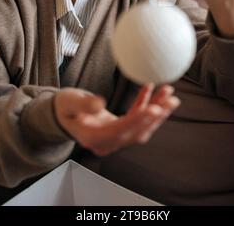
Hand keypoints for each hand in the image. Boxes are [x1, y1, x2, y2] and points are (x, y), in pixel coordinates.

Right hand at [54, 84, 179, 155]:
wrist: (62, 115)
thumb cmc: (65, 107)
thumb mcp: (70, 102)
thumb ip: (83, 104)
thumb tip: (100, 104)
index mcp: (93, 137)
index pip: (120, 130)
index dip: (138, 119)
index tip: (154, 108)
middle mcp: (106, 143)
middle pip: (136, 132)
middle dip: (156, 115)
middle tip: (171, 100)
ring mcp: (114, 140)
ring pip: (140, 128)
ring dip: (156, 111)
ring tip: (170, 95)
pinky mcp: (119, 132)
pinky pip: (136, 121)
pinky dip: (145, 106)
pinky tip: (151, 91)